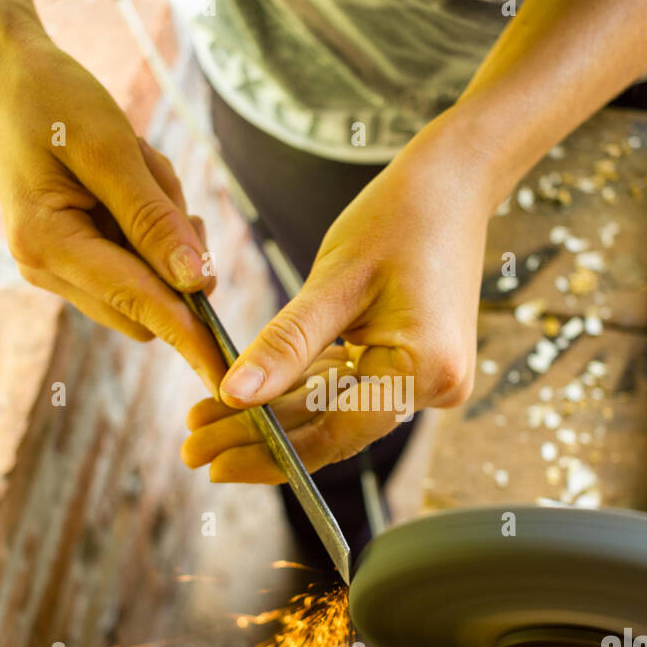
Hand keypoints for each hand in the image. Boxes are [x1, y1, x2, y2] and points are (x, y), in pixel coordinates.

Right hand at [0, 35, 225, 392]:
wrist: (10, 74)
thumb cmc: (54, 99)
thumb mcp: (110, 147)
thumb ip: (153, 218)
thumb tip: (195, 283)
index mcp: (46, 243)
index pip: (138, 304)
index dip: (189, 336)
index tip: (229, 373)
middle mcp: (45, 268)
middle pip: (145, 306)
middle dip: (173, 257)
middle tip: (162, 185)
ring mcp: (56, 266)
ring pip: (144, 283)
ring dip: (161, 233)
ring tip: (135, 167)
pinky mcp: (71, 255)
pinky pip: (133, 261)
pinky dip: (149, 226)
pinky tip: (129, 177)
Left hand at [181, 121, 494, 481]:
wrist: (454, 183)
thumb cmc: (400, 217)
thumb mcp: (334, 281)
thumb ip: (285, 344)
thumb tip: (234, 394)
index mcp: (424, 371)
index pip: (334, 433)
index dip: (270, 453)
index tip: (210, 463)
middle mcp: (433, 388)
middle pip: (330, 429)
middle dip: (259, 438)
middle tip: (192, 448)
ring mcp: (425, 379)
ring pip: (332, 411)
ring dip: (272, 418)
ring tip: (205, 422)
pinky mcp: (412, 364)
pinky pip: (347, 387)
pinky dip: (299, 390)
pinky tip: (246, 398)